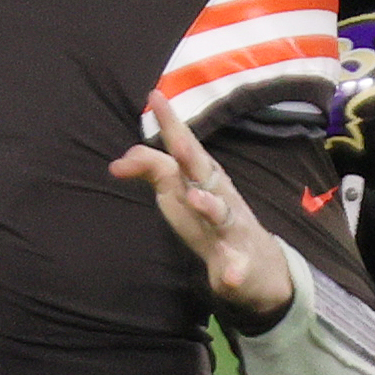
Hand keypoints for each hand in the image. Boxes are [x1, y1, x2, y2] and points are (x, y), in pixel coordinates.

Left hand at [110, 92, 293, 320]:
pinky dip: (231, 271)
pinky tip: (226, 277)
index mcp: (205, 179)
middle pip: (204, 172)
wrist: (257, 267)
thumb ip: (152, 172)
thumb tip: (116, 163)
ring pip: (222, 215)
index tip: (154, 96)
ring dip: (209, 206)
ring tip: (195, 199)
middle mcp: (220, 197)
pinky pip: (234, 268)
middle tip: (175, 137)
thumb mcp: (180, 194)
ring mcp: (232, 230)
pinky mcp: (238, 264)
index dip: (171, 124)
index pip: (185, 146)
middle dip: (190, 154)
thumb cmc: (210, 221)